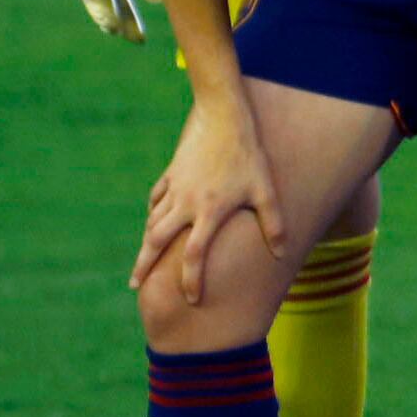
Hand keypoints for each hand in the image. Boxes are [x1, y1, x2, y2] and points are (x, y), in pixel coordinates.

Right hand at [131, 97, 284, 303]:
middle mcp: (185, 203)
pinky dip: (153, 212)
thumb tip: (282, 254)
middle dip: (144, 265)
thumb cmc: (248, 154)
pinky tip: (153, 219)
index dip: (191, 280)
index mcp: (208, 212)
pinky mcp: (171, 173)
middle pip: (157, 241)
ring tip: (142, 260)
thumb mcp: (265, 189)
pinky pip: (156, 199)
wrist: (222, 116)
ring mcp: (175, 188)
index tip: (190, 300)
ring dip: (146, 242)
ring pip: (153, 221)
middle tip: (135, 285)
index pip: (195, 255)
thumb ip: (273, 223)